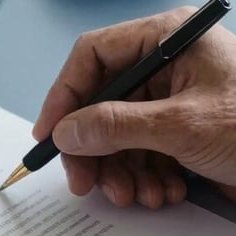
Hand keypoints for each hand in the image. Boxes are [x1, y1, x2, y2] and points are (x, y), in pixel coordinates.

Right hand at [33, 9, 235, 208]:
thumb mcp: (182, 125)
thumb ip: (115, 126)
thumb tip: (67, 132)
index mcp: (169, 39)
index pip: (93, 56)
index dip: (64, 96)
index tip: (50, 135)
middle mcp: (169, 66)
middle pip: (101, 103)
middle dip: (94, 149)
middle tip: (85, 183)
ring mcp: (176, 101)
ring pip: (119, 135)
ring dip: (121, 171)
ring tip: (136, 196)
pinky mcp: (185, 133)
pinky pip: (144, 153)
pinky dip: (146, 178)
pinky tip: (165, 193)